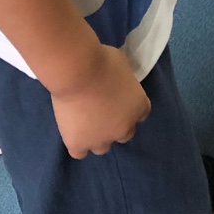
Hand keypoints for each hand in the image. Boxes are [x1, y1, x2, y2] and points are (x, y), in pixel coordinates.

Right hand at [51, 42, 150, 157]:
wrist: (79, 71)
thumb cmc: (103, 61)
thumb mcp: (123, 65)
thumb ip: (123, 80)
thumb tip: (115, 80)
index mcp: (139, 107)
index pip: (140, 114)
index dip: (128, 106)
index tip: (119, 98)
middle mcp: (124, 128)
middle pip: (124, 133)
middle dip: (115, 123)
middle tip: (102, 109)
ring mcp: (101, 140)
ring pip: (103, 147)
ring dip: (97, 136)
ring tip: (85, 121)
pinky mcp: (79, 145)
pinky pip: (80, 152)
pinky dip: (77, 144)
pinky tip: (73, 131)